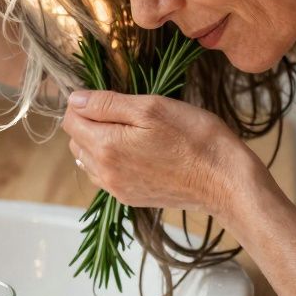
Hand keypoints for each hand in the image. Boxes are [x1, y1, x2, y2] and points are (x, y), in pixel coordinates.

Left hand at [61, 89, 263, 218]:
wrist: (224, 181)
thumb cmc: (194, 137)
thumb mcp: (152, 107)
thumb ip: (107, 103)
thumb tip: (74, 99)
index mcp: (105, 146)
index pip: (70, 120)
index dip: (83, 103)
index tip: (108, 96)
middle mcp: (104, 172)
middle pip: (76, 140)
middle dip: (90, 122)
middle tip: (124, 111)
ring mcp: (116, 188)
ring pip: (88, 159)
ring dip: (98, 142)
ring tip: (130, 130)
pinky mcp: (130, 198)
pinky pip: (104, 176)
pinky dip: (110, 160)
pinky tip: (134, 151)